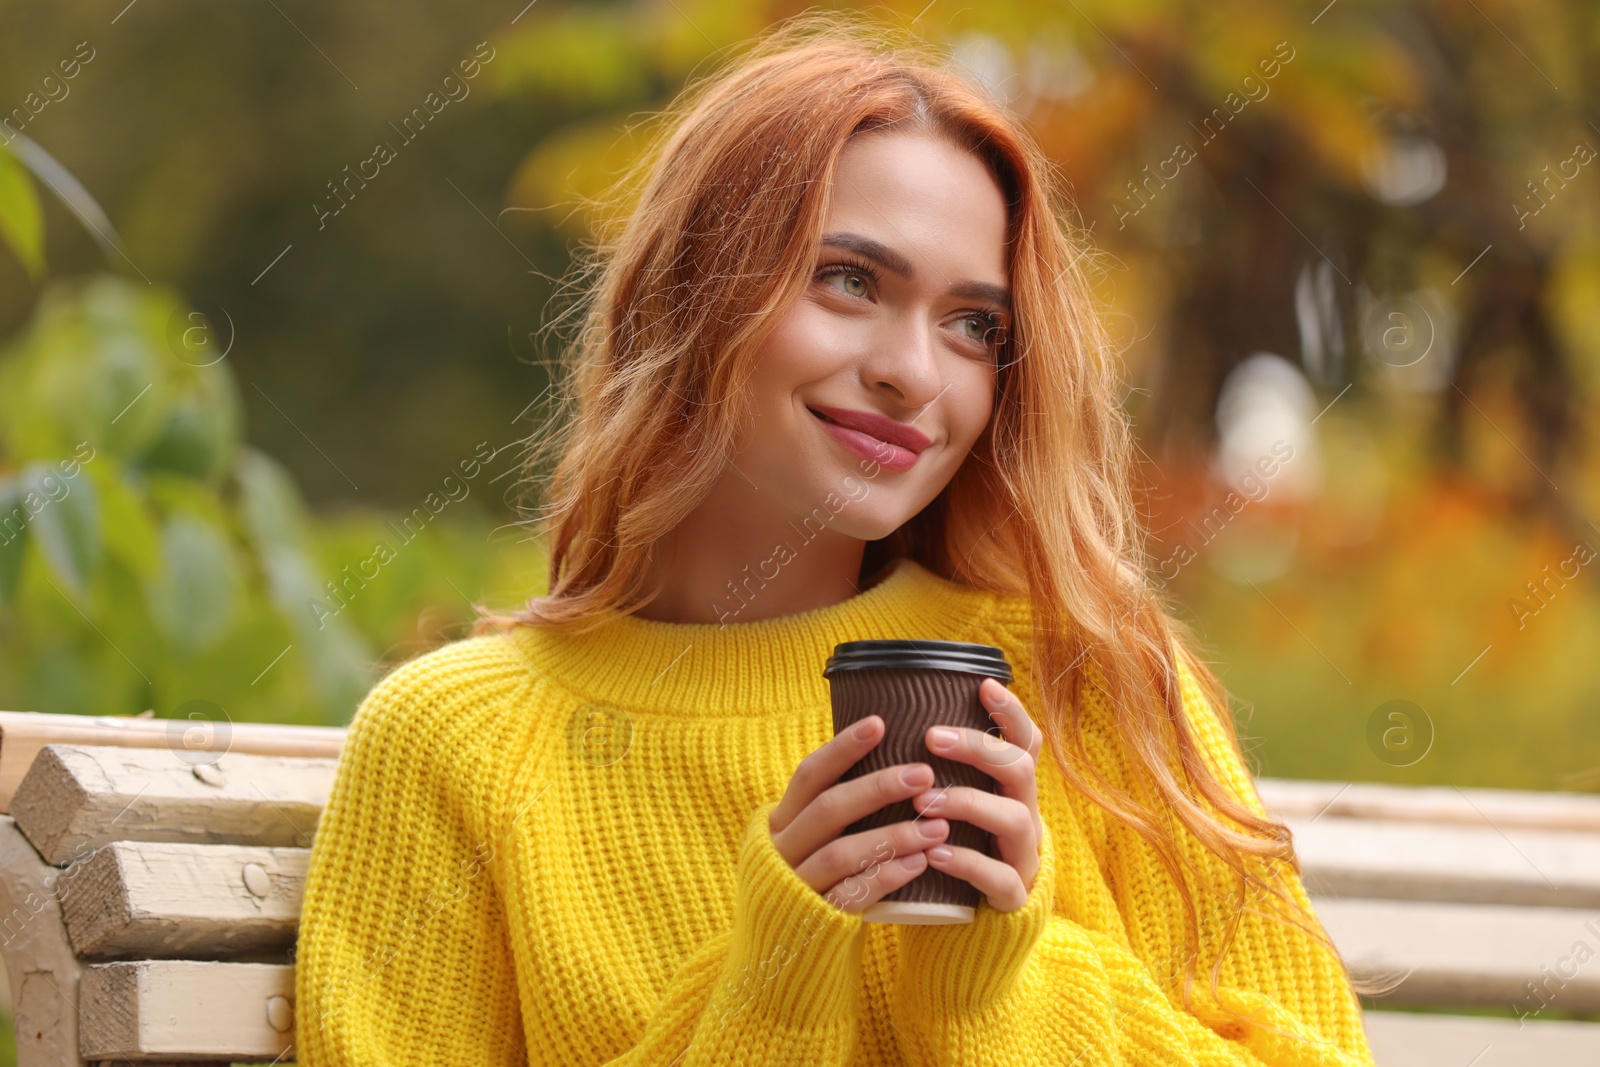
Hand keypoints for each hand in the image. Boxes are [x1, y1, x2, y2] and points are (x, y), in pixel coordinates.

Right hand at [769, 715, 950, 913]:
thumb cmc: (811, 880)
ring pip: (841, 853)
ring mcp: (795, 886)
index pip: (808, 775)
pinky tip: (919, 863)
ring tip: (937, 825)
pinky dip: (886, 876)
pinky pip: (851, 895)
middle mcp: (781, 850)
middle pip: (827, 809)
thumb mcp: (808, 840)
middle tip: (924, 773)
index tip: (879, 723)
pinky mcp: (815, 921)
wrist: (784, 954)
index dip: (842, 748)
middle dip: (877, 788)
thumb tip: (885, 753)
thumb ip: (834, 807)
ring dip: (892, 835)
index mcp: (779, 821)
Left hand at [910, 677, 1042, 911]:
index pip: (1025, 742)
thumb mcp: (953, 807)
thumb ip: (940, 774)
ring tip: (925, 802)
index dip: (1011, 713)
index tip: (983, 686)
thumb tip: (887, 722)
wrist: (977, 927)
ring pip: (1015, 819)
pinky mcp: (1014, 896)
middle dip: (978, 748)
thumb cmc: (954, 850)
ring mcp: (1023, 856)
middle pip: (1021, 769)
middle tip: (931, 737)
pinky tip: (935, 852)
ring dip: (968, 802)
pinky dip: (967, 862)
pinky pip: (1001, 878)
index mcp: (1012, 790)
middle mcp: (1025, 815)